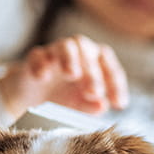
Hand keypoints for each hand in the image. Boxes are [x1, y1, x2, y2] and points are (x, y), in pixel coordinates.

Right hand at [0, 35, 128, 117]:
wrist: (34, 94)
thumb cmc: (64, 94)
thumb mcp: (80, 104)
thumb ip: (91, 105)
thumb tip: (102, 106)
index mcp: (96, 61)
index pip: (110, 68)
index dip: (116, 85)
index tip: (119, 104)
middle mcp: (79, 51)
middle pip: (89, 54)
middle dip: (93, 75)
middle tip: (93, 93)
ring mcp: (56, 51)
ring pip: (66, 46)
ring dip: (70, 59)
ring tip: (72, 75)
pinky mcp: (36, 56)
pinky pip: (38, 55)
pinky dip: (41, 64)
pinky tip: (43, 77)